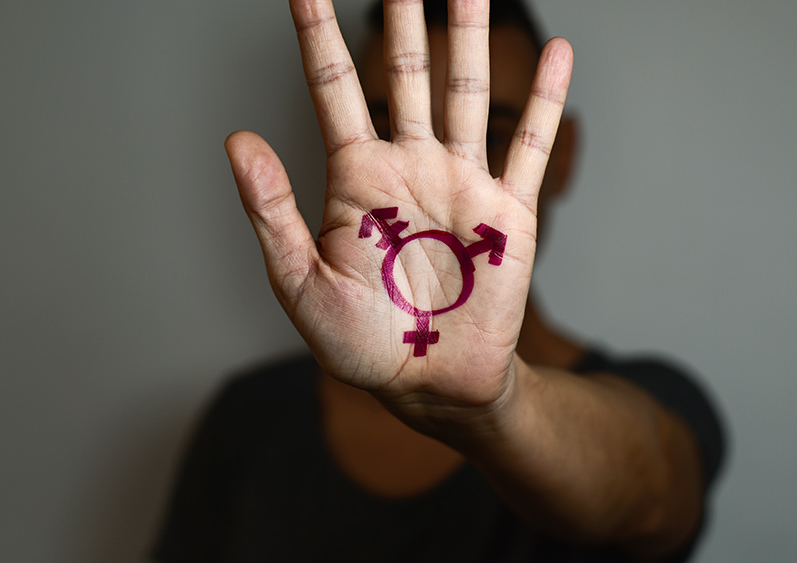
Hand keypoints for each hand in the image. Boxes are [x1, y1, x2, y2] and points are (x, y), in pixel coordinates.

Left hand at [226, 0, 571, 416]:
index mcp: (357, 180)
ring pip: (468, 92)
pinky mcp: (509, 212)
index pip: (334, 89)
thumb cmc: (360, 344)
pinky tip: (558, 51)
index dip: (319, 35)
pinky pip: (529, 146)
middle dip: (403, 16)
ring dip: (470, 35)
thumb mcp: (300, 284)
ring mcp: (462, 184)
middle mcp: (410, 168)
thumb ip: (271, 213)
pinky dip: (546, 100)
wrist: (429, 385)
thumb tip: (238, 140)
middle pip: (408, 73)